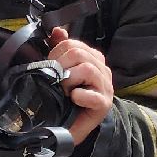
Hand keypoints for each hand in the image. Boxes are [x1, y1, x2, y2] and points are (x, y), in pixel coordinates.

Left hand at [47, 26, 113, 141]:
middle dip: (61, 66)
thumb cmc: (67, 99)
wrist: (72, 126)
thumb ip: (61, 50)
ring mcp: (105, 87)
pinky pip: (94, 95)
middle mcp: (102, 70)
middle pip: (79, 54)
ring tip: (64, 91)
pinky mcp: (104, 104)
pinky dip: (80, 96)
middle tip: (55, 81)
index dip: (56, 54)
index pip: (72, 44)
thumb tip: (58, 30)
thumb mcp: (62, 72)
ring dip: (69, 80)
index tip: (51, 68)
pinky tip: (73, 99)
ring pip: (88, 69)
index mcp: (92, 59)